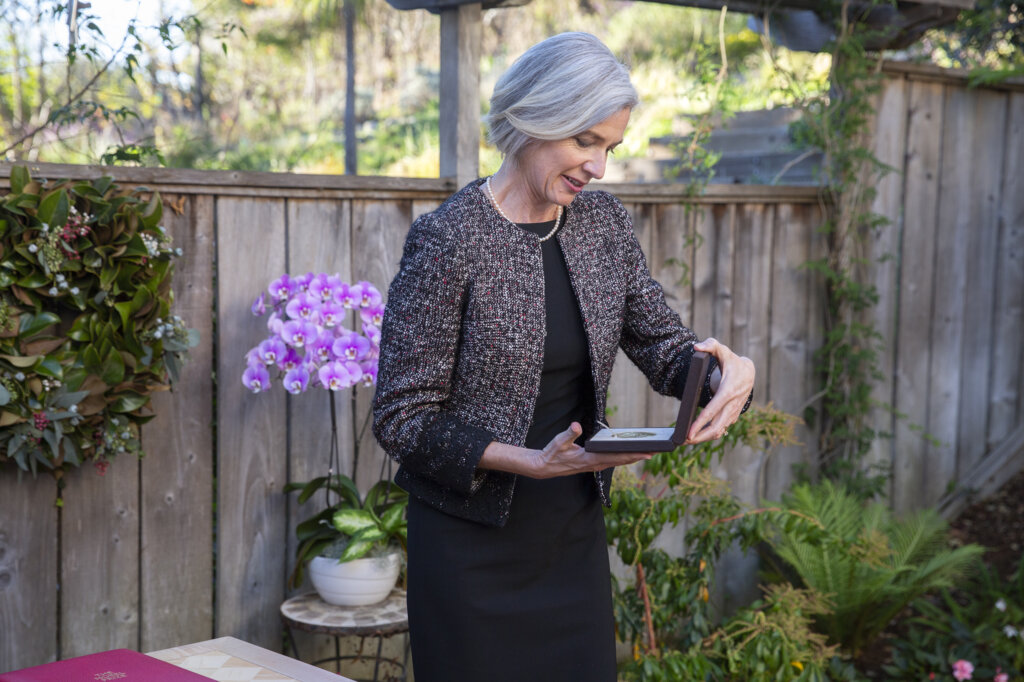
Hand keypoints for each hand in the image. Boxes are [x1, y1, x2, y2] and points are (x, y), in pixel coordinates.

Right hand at [529, 422, 652, 477]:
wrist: (544, 467)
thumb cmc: (552, 454)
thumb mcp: (558, 442)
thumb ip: (569, 434)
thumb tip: (576, 426)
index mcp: (589, 459)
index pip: (616, 457)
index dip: (632, 455)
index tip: (647, 453)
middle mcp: (595, 464)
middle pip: (621, 461)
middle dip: (639, 456)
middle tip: (656, 452)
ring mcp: (595, 465)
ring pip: (618, 462)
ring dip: (633, 457)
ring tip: (648, 452)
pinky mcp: (593, 464)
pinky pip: (612, 461)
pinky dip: (624, 457)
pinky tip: (630, 454)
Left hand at [686, 338, 754, 443]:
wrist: (749, 371)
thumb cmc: (731, 361)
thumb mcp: (722, 350)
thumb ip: (710, 345)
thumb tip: (697, 346)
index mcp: (729, 390)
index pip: (713, 410)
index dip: (701, 422)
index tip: (689, 432)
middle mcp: (733, 403)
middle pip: (717, 426)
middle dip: (701, 436)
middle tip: (684, 441)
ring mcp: (734, 411)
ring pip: (721, 430)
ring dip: (705, 437)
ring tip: (688, 441)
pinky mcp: (733, 415)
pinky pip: (723, 428)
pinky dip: (712, 434)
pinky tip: (699, 438)